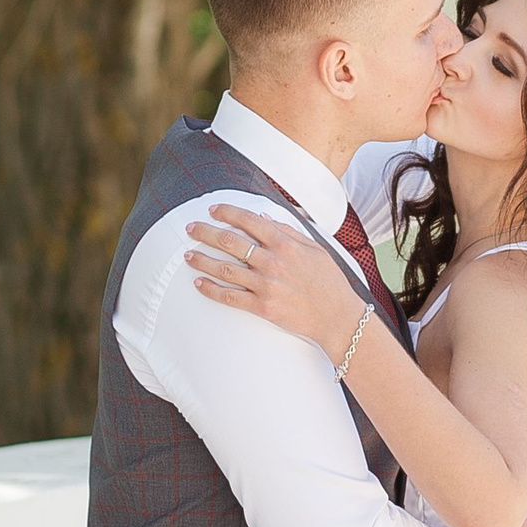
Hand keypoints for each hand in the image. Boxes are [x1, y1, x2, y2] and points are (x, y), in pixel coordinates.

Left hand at [187, 204, 377, 362]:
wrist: (337, 316)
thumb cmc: (329, 281)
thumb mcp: (314, 248)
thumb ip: (288, 231)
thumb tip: (263, 218)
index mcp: (285, 244)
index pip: (249, 221)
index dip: (227, 213)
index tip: (213, 210)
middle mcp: (272, 262)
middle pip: (230, 242)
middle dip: (206, 232)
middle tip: (191, 229)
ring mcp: (266, 285)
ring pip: (225, 269)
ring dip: (203, 260)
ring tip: (189, 255)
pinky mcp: (263, 307)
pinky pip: (230, 297)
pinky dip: (212, 290)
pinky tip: (199, 284)